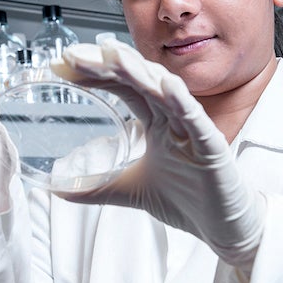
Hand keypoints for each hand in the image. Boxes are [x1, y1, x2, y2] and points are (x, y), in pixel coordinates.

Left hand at [51, 39, 264, 271]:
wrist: (222, 229)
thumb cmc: (186, 201)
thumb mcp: (129, 190)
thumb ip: (96, 188)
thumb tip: (60, 191)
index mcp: (155, 121)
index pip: (121, 86)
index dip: (94, 73)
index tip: (64, 65)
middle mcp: (171, 117)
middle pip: (136, 79)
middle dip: (105, 63)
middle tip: (73, 54)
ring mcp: (191, 128)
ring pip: (162, 90)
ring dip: (137, 70)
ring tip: (110, 53)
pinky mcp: (210, 146)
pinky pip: (195, 118)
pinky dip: (180, 100)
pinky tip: (164, 84)